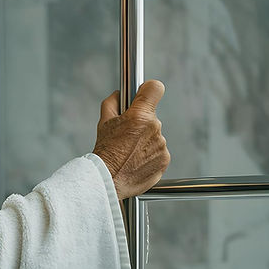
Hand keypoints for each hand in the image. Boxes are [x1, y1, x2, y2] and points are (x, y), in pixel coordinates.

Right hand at [92, 80, 170, 199]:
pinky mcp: (165, 160)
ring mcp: (161, 145)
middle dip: (141, 124)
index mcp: (139, 116)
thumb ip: (113, 102)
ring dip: (145, 141)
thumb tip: (119, 94)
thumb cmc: (105, 151)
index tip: (145, 95)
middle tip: (126, 136)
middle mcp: (154, 128)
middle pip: (151, 118)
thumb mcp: (103, 122)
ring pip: (155, 136)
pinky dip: (150, 155)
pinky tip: (136, 161)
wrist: (108, 179)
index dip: (149, 90)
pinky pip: (159, 152)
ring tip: (129, 152)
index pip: (155, 89)